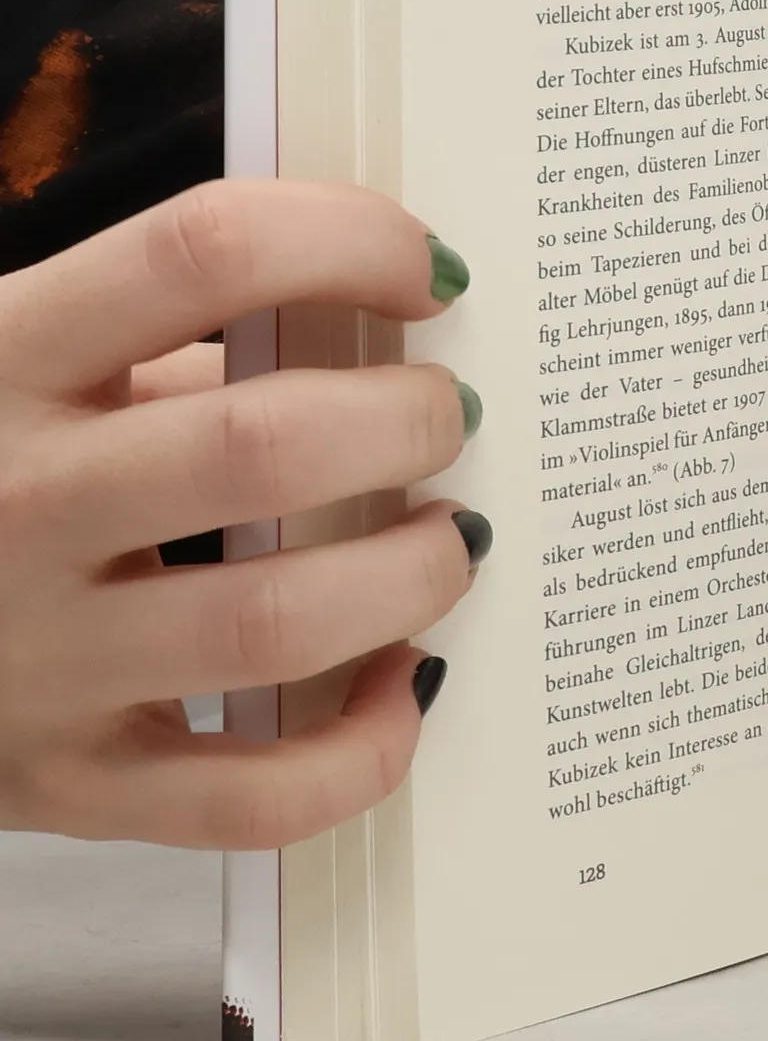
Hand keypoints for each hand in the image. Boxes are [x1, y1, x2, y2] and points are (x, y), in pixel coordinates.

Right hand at [0, 180, 481, 847]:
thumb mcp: (10, 359)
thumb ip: (162, 339)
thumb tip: (364, 322)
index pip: (202, 252)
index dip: (350, 241)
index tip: (431, 273)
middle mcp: (11, 501)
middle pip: (264, 447)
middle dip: (409, 421)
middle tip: (450, 415)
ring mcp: (33, 660)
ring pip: (279, 621)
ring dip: (413, 574)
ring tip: (446, 539)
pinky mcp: (63, 784)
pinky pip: (252, 799)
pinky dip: (365, 748)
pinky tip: (406, 682)